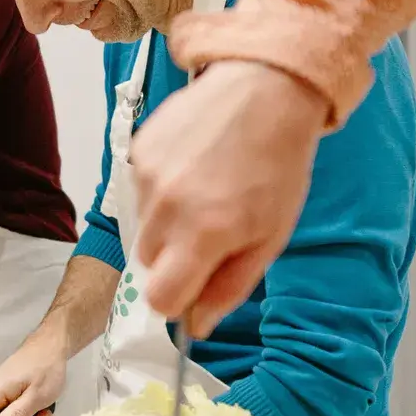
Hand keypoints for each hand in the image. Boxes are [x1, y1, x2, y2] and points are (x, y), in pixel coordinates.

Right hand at [130, 60, 327, 336]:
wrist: (263, 90)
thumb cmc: (278, 166)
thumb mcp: (271, 236)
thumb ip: (231, 285)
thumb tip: (199, 326)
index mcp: (204, 234)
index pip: (161, 298)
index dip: (178, 299)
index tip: (196, 284)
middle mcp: (167, 208)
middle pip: (149, 263)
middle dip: (176, 257)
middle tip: (212, 228)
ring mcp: (146, 177)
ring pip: (144, 226)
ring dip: (169, 221)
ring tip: (206, 189)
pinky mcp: (137, 151)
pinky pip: (140, 191)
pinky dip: (162, 188)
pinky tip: (193, 165)